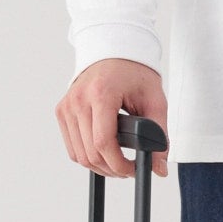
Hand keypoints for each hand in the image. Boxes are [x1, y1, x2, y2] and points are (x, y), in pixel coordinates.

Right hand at [56, 58, 169, 177]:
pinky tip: (103, 152)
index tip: (133, 170)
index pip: (103, 142)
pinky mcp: (62, 111)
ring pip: (79, 155)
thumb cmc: (134, 72)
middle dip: (112, 169)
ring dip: (99, 166)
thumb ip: (160, 135)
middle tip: (129, 169)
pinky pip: (72, 147)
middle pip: (90, 153)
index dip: (119, 164)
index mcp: (101, 94)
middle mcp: (79, 100)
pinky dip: (87, 156)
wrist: (114, 51)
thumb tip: (159, 168)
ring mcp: (67, 106)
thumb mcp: (154, 100)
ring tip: (117, 162)